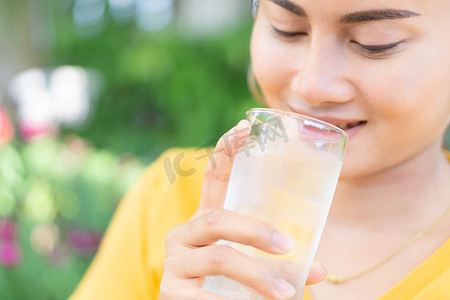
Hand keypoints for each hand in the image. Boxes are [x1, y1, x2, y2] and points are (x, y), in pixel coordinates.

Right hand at [160, 120, 326, 299]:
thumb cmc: (228, 285)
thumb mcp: (251, 265)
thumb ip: (279, 262)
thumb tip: (319, 269)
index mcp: (205, 221)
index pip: (212, 177)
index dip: (226, 149)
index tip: (246, 126)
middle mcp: (184, 234)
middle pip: (217, 219)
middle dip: (255, 231)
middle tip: (288, 246)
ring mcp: (174, 261)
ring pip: (219, 256)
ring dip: (257, 274)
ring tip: (285, 293)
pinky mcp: (170, 290)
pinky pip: (205, 293)